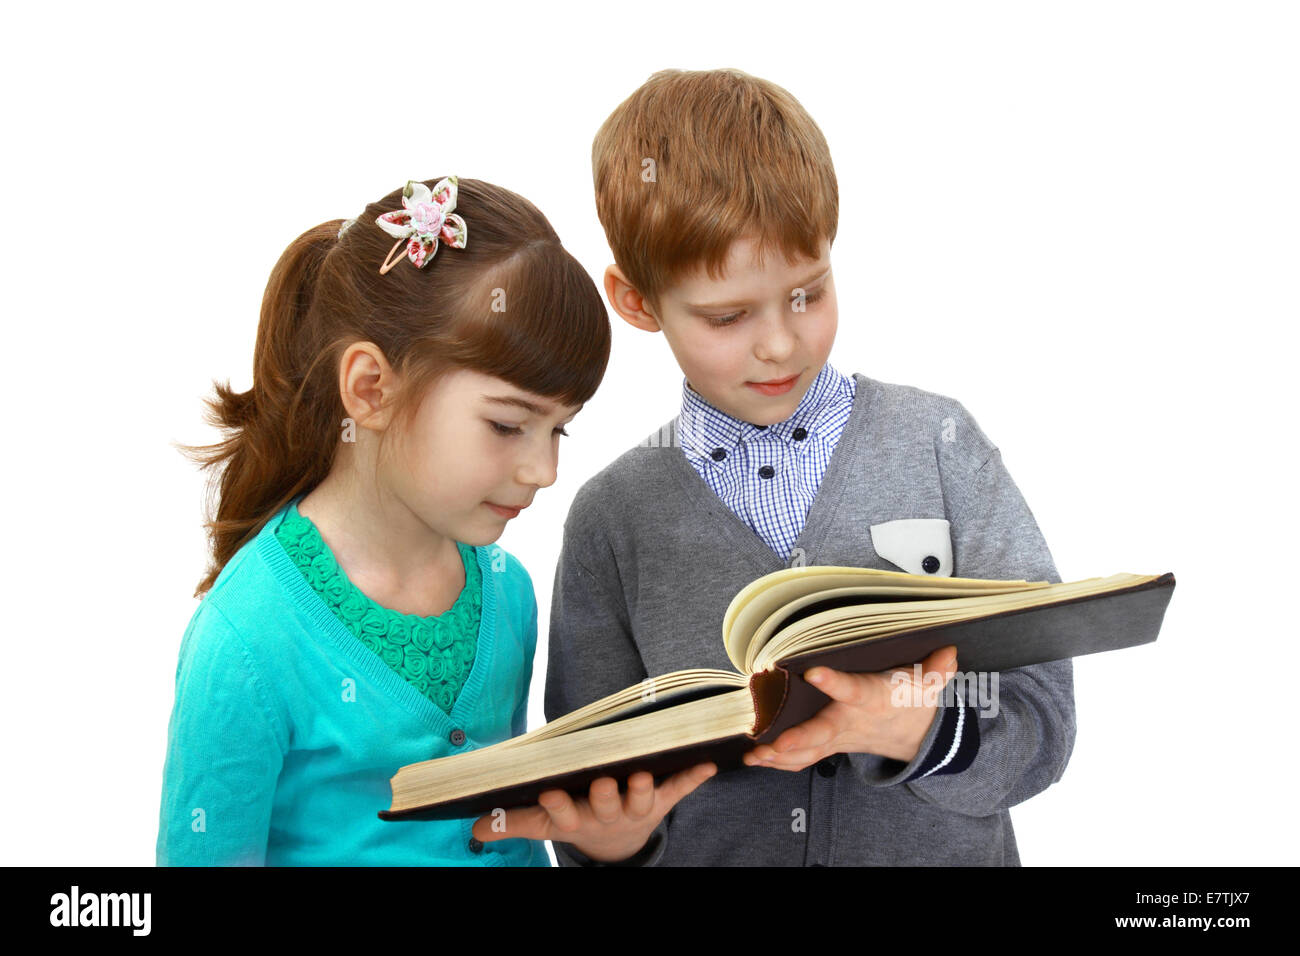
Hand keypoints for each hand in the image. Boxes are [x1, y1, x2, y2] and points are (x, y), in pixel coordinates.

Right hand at [470, 762, 716, 862]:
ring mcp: (637, 806)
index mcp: (576, 817)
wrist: (619, 842)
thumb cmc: (576, 816)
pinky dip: (694, 778)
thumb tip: (472, 827)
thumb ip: (510, 821)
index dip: (557, 805)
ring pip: (643, 798)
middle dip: (603, 794)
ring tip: (644, 774)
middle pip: (605, 804)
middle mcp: (607, 812)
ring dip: (645, 787)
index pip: (562, 813)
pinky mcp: (663, 799)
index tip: (549, 791)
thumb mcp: (544, 823)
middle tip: (602, 782)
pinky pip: (681, 789)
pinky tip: (709, 764)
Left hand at [743, 645, 958, 770]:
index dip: (834, 683)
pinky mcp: (827, 746)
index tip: (813, 673)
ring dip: (780, 755)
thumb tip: (949, 653)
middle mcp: (850, 722)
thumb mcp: (927, 684)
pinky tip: (754, 760)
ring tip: (753, 755)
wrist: (912, 736)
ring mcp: (837, 738)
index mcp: (871, 700)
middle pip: (824, 733)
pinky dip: (778, 762)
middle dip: (800, 740)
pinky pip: (801, 759)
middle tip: (775, 743)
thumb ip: (936, 670)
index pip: (853, 689)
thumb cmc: (911, 701)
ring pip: (807, 751)